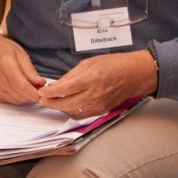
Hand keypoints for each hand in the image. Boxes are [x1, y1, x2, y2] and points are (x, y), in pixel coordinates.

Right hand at [0, 27, 45, 103]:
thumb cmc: (1, 49)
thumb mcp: (20, 54)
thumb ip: (30, 71)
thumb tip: (41, 84)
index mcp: (5, 65)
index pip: (23, 86)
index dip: (35, 93)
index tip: (44, 93)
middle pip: (20, 96)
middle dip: (32, 94)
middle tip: (38, 87)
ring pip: (16, 101)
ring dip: (25, 97)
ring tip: (28, 85)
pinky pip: (8, 101)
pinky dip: (16, 97)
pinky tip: (16, 87)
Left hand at [39, 50, 155, 117]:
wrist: (135, 75)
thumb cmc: (115, 65)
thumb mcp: (89, 62)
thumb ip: (71, 75)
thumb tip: (56, 85)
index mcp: (91, 78)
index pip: (64, 89)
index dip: (49, 92)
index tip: (42, 91)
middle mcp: (95, 94)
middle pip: (65, 104)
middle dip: (51, 103)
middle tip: (42, 99)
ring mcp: (99, 105)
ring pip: (71, 112)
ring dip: (60, 108)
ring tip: (53, 101)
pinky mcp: (101, 111)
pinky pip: (81, 115)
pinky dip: (71, 111)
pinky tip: (66, 105)